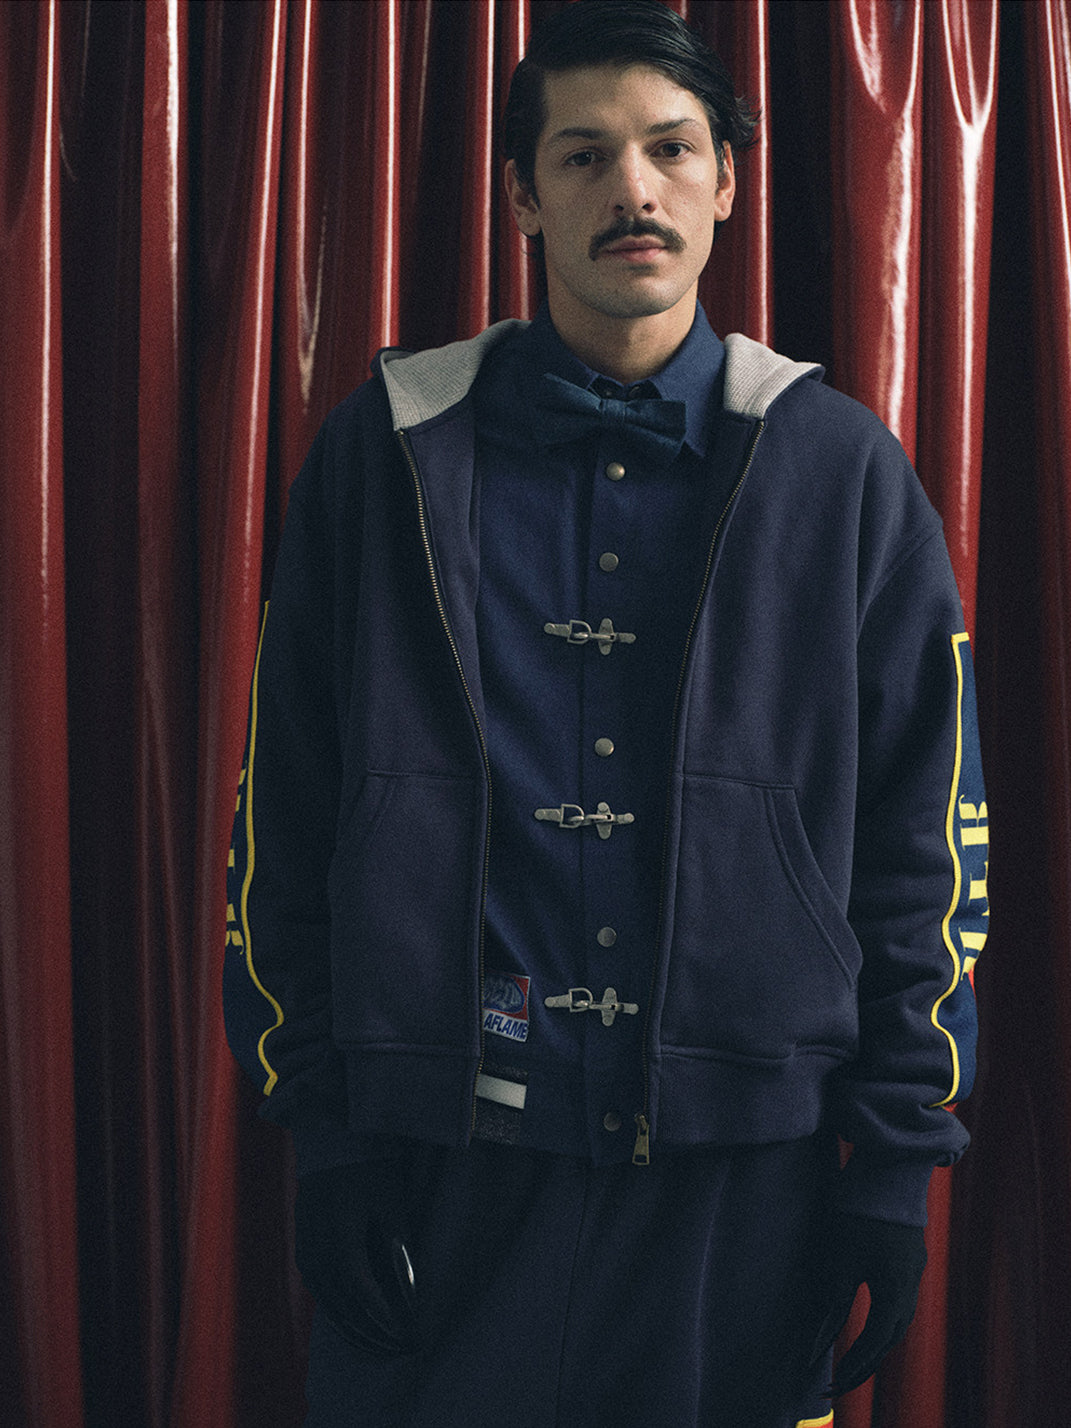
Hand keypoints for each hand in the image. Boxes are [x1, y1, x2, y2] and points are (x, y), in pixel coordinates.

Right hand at [294, 1157, 417, 1356]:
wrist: (332, 1141)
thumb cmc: (370, 1169)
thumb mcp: (391, 1206)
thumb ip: (398, 1252)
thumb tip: (410, 1297)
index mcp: (339, 1244)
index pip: (362, 1295)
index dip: (384, 1319)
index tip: (407, 1336)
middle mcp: (316, 1255)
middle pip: (344, 1308)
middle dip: (372, 1333)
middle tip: (399, 1350)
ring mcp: (306, 1253)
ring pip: (329, 1305)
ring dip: (354, 1328)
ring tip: (379, 1346)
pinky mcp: (303, 1249)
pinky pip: (320, 1292)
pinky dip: (339, 1312)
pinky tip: (354, 1322)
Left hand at [808, 1212, 926, 1395]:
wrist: (888, 1166)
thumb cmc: (859, 1211)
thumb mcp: (840, 1257)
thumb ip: (833, 1300)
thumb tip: (820, 1338)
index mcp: (895, 1290)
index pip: (875, 1342)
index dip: (854, 1366)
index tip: (833, 1384)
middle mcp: (911, 1284)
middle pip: (892, 1336)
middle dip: (867, 1361)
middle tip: (843, 1380)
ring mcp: (914, 1268)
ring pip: (899, 1318)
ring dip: (878, 1340)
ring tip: (855, 1357)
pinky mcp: (910, 1254)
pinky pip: (901, 1297)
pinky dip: (885, 1316)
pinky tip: (872, 1317)